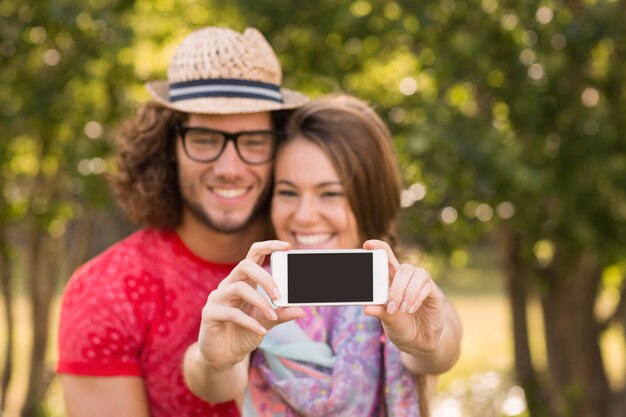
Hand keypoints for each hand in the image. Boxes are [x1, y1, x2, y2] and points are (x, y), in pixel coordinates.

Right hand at [196, 240, 303, 369]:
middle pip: (245, 265)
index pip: (253, 254)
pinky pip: (231, 313)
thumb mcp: (266, 323)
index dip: (269, 246)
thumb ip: (281, 314)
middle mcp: (229, 285)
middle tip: (280, 294)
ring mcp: (217, 298)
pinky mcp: (210, 314)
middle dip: (265, 277)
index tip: (287, 246)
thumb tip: (301, 310)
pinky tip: (261, 331)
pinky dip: (250, 322)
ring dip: (259, 301)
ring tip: (272, 316)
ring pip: (238, 288)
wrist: (224, 356)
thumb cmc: (243, 333)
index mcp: (244, 281)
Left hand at [363, 240, 444, 355]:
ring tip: (401, 309)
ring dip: (406, 292)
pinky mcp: (434, 294)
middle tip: (390, 303)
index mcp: (392, 281)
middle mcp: (407, 280)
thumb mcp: (388, 320)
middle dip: (396, 284)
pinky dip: (416, 297)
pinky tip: (410, 309)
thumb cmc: (401, 327)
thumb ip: (379, 312)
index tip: (367, 244)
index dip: (378, 248)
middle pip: (403, 266)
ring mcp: (422, 285)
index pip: (386, 258)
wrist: (419, 343)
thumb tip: (366, 308)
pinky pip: (426, 287)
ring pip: (416, 274)